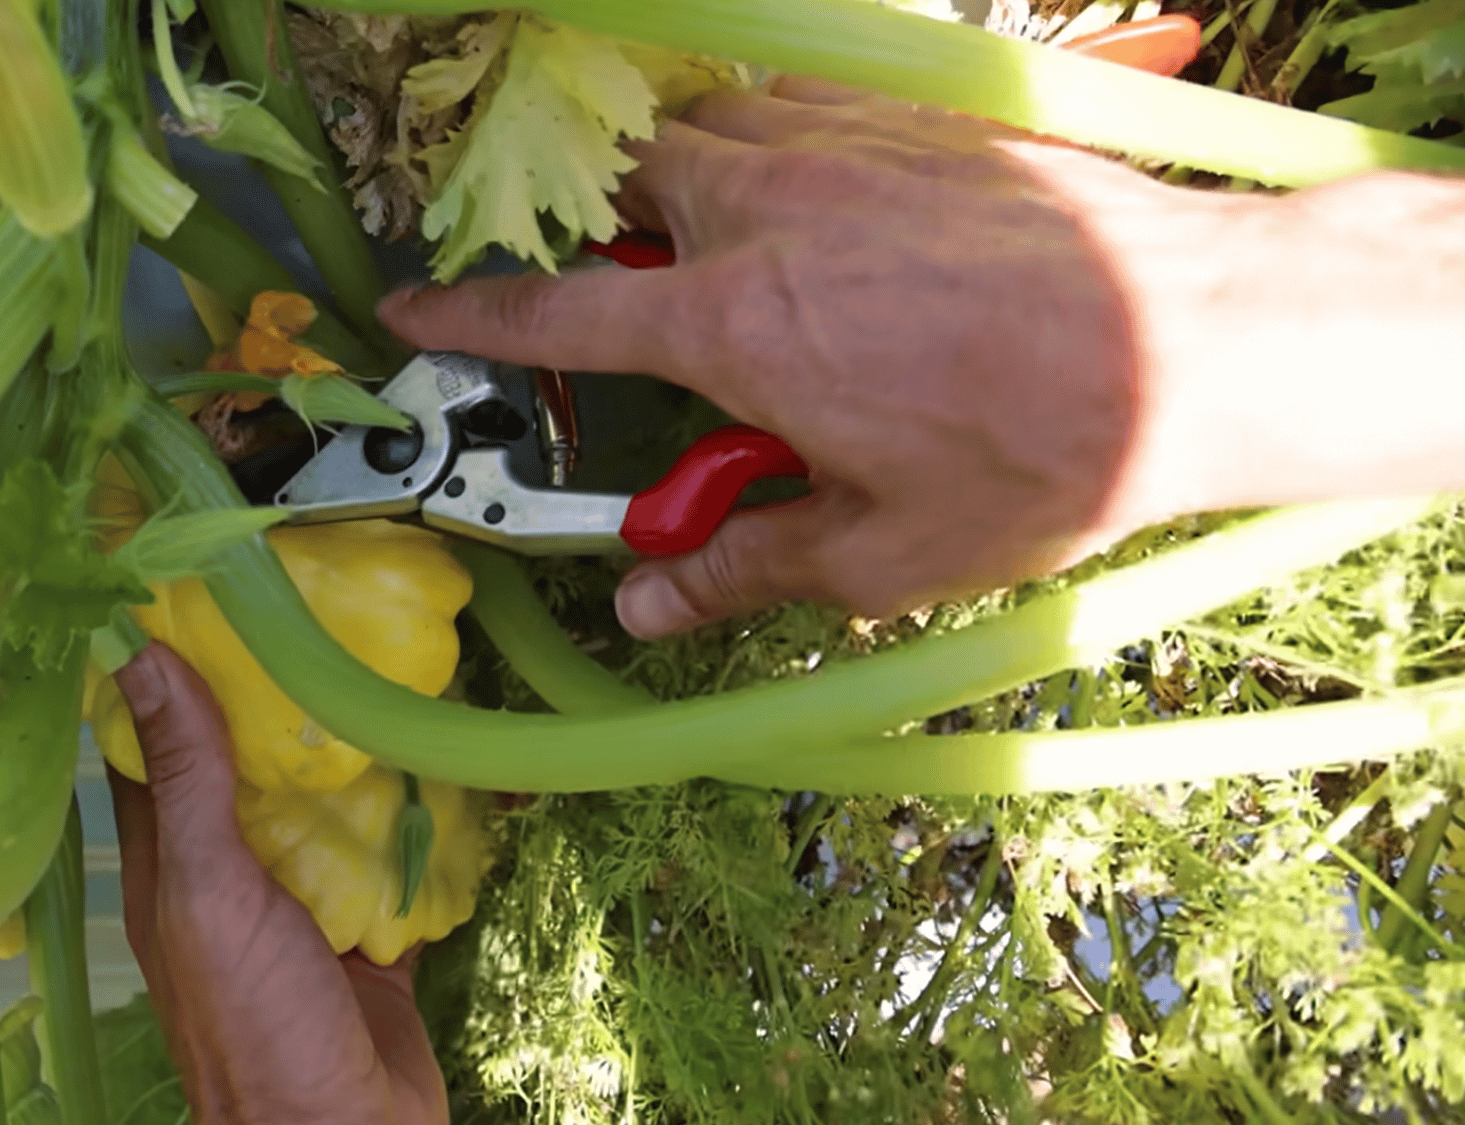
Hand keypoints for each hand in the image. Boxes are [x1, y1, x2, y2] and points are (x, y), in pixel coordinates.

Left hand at [106, 643, 448, 1124]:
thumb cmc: (256, 1025)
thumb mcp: (210, 889)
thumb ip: (187, 778)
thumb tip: (142, 656)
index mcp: (171, 859)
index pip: (157, 742)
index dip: (173, 669)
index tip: (206, 592)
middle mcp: (231, 874)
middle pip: (250, 765)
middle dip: (282, 699)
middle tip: (325, 612)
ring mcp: (303, 905)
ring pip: (325, 808)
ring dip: (354, 754)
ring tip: (391, 668)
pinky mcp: (369, 936)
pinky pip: (392, 861)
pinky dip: (415, 821)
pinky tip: (442, 765)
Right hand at [379, 77, 1280, 633]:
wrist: (1201, 336)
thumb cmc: (1038, 453)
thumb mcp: (878, 550)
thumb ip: (741, 566)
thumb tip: (645, 608)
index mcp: (732, 323)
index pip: (556, 313)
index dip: (468, 315)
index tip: (410, 305)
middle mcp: (766, 210)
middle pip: (625, 186)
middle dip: (601, 227)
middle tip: (627, 291)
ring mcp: (841, 144)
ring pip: (709, 128)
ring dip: (687, 181)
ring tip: (726, 247)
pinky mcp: (912, 116)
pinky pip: (799, 104)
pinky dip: (774, 144)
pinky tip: (821, 204)